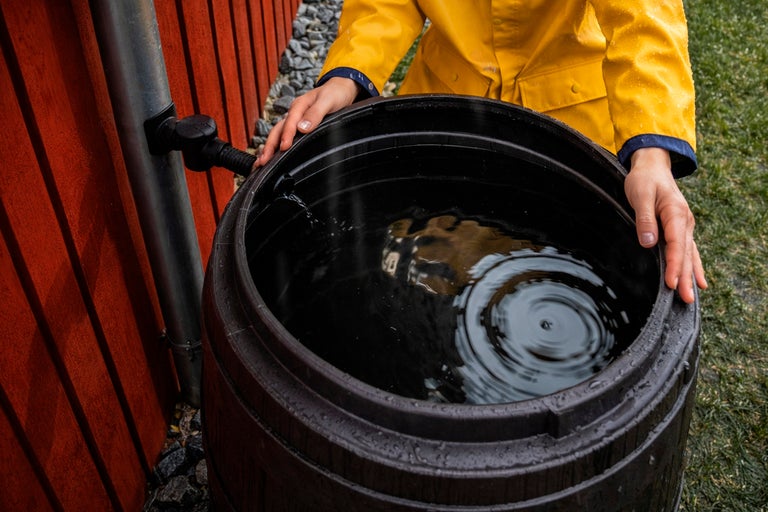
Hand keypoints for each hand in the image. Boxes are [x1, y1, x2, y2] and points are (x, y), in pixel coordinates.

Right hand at [254, 77, 360, 166]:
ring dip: (269, 148)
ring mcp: (294, 120)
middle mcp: (294, 113)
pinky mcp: (297, 127)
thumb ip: (315, 113)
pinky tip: (272, 157)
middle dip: (269, 145)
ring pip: (278, 134)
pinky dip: (276, 147)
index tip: (284, 147)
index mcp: (300, 106)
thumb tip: (302, 127)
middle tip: (263, 161)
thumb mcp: (328, 101)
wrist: (340, 89)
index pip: (290, 122)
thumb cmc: (335, 94)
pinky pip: (283, 137)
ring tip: (261, 163)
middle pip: (277, 130)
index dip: (286, 135)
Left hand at [624, 148, 706, 303]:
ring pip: (690, 255)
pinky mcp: (680, 229)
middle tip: (686, 300)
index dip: (675, 265)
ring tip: (693, 297)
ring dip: (691, 276)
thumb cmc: (644, 180)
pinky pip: (689, 251)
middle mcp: (685, 222)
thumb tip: (649, 242)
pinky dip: (694, 267)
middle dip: (686, 278)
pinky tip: (699, 282)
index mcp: (676, 214)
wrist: (652, 166)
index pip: (676, 245)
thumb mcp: (640, 196)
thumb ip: (645, 219)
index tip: (672, 283)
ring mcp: (685, 226)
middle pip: (686, 254)